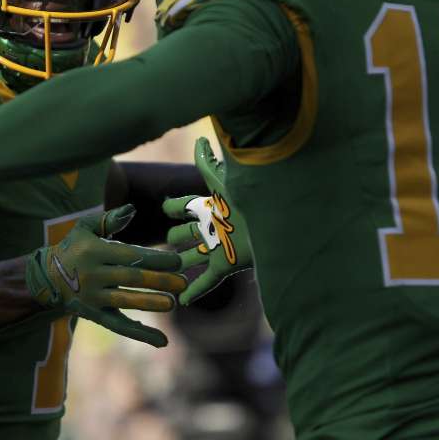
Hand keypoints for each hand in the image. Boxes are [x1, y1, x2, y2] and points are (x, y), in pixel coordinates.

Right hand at [25, 205, 186, 347]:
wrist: (47, 277)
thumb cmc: (74, 247)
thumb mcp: (86, 228)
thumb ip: (109, 219)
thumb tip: (132, 209)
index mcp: (94, 251)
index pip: (129, 255)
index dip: (154, 258)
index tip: (177, 261)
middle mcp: (92, 275)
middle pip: (131, 279)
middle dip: (158, 281)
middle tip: (183, 282)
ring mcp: (92, 297)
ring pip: (125, 302)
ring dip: (151, 303)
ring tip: (173, 303)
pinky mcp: (93, 315)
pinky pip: (119, 326)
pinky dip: (141, 334)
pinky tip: (162, 340)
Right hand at [163, 137, 252, 304]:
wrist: (273, 223)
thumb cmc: (247, 199)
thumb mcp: (222, 182)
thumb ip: (206, 162)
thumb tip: (199, 138)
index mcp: (211, 205)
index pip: (186, 206)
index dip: (175, 207)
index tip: (165, 207)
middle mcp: (213, 226)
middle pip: (187, 232)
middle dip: (176, 234)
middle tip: (168, 238)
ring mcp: (218, 246)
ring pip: (193, 255)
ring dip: (179, 262)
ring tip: (165, 269)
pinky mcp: (226, 264)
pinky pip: (207, 280)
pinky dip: (194, 290)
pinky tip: (182, 300)